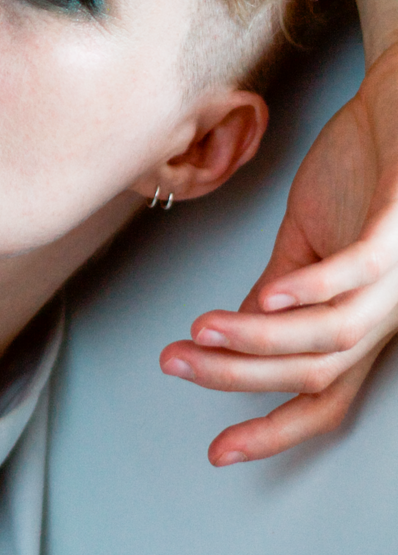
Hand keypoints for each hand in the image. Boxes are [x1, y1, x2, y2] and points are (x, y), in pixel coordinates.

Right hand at [160, 41, 397, 465]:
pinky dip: (305, 290)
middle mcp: (389, 312)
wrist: (396, 104)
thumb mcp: (310, 237)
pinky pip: (353, 275)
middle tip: (178, 364)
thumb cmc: (364, 167)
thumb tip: (243, 330)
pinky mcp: (396, 231)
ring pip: (328, 335)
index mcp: (366, 318)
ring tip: (199, 332)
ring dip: (257, 340)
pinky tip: (264, 298)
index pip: (323, 395)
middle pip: (315, 374)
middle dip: (238, 379)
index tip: (219, 450)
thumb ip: (281, 284)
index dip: (273, 430)